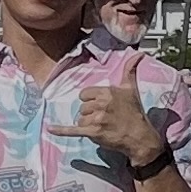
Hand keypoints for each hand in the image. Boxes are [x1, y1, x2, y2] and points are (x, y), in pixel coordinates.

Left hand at [52, 50, 167, 168]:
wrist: (140, 137)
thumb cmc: (135, 113)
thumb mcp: (131, 89)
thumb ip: (130, 70)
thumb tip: (138, 54)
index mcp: (107, 91)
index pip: (85, 94)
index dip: (91, 101)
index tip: (102, 106)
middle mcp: (101, 104)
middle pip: (82, 107)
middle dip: (90, 114)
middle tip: (105, 118)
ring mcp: (97, 119)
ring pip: (80, 120)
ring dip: (88, 125)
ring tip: (103, 127)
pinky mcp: (94, 132)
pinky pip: (73, 130)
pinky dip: (61, 130)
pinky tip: (50, 129)